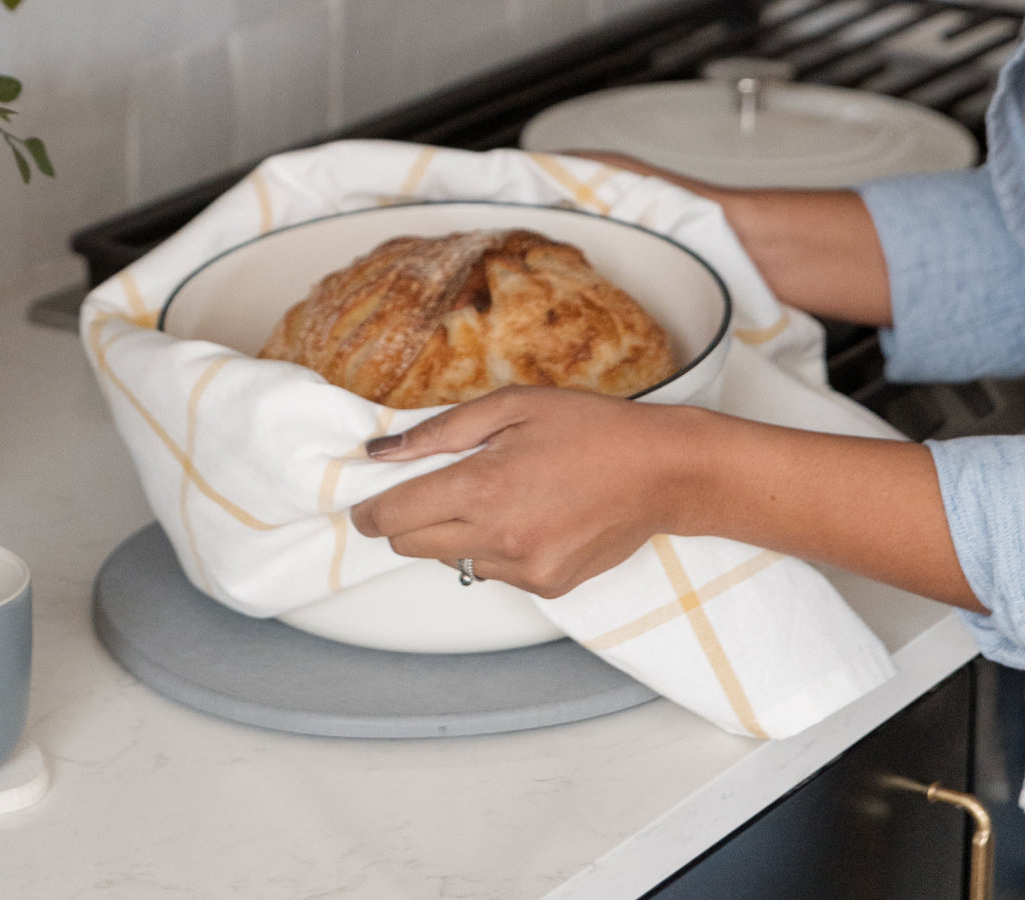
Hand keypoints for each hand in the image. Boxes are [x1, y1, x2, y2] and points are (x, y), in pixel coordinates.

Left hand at [349, 386, 696, 597]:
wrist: (664, 473)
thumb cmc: (591, 429)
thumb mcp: (511, 408)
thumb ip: (439, 432)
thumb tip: (380, 451)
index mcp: (482, 488)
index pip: (394, 516)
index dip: (370, 510)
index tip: (365, 504)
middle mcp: (498, 538)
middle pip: (412, 546)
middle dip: (407, 521)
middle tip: (426, 493)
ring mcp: (525, 569)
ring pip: (453, 562)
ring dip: (455, 534)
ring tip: (496, 498)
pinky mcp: (547, 586)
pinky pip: (494, 573)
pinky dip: (494, 549)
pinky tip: (527, 518)